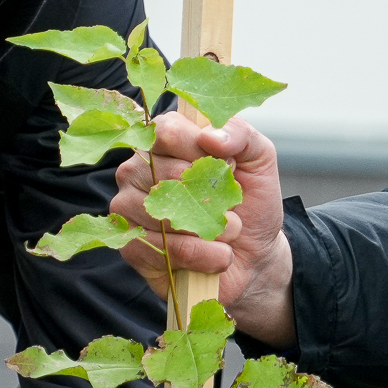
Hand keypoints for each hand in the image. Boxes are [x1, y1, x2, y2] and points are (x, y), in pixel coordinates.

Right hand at [114, 111, 293, 344]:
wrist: (254, 254)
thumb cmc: (251, 202)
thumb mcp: (259, 160)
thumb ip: (240, 134)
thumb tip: (209, 135)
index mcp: (165, 141)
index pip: (168, 131)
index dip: (202, 153)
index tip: (228, 168)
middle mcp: (138, 169)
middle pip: (165, 173)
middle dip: (210, 196)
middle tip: (230, 207)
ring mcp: (128, 206)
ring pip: (163, 213)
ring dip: (209, 227)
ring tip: (230, 232)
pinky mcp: (132, 245)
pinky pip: (161, 248)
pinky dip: (201, 254)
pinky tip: (218, 255)